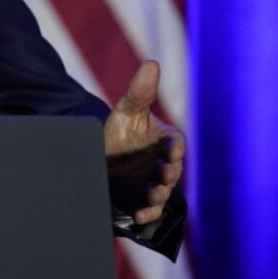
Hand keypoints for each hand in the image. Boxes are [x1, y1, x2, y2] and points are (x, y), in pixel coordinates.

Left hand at [103, 60, 184, 225]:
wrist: (103, 153)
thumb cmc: (122, 129)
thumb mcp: (128, 109)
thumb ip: (141, 91)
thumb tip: (152, 63)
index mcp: (165, 139)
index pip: (175, 142)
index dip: (174, 146)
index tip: (172, 148)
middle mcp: (164, 162)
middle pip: (172, 169)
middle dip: (169, 173)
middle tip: (164, 174)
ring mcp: (154, 182)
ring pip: (163, 191)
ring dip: (159, 195)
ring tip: (151, 195)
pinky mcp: (142, 198)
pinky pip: (150, 209)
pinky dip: (147, 213)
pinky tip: (140, 215)